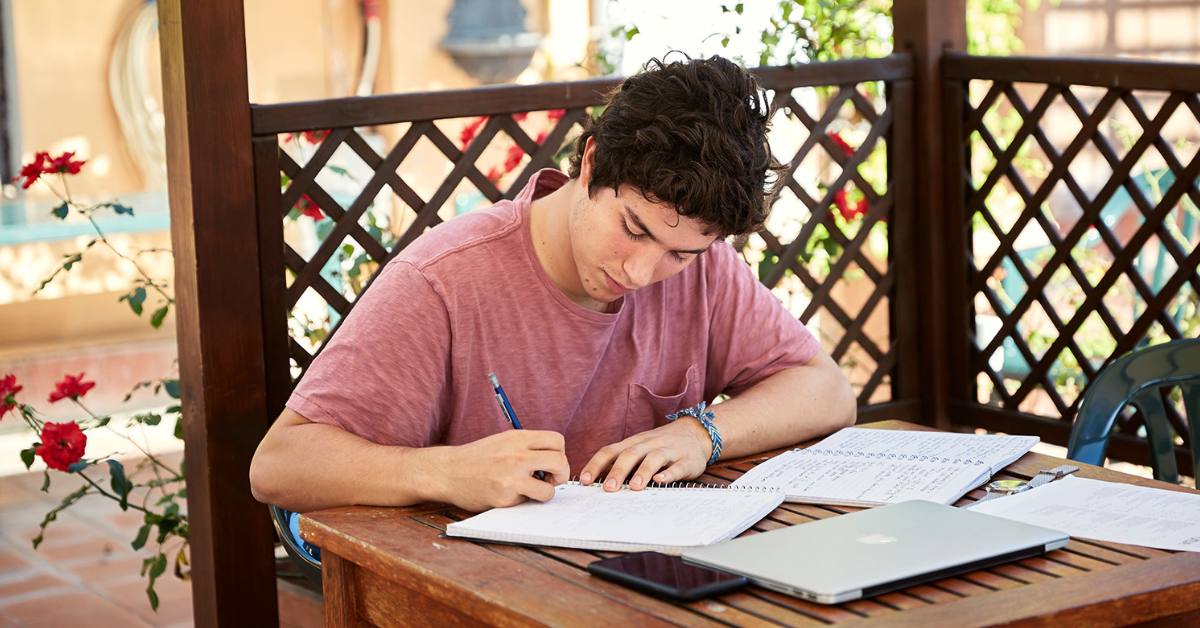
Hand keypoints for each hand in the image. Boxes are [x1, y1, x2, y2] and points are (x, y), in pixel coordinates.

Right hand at [435, 430, 569, 511]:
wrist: (448, 472)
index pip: (557, 440)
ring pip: (549, 490)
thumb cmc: (477, 458)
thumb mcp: (503, 441)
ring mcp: (511, 477)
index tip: (551, 463)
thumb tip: (554, 460)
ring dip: (545, 493)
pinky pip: (528, 501)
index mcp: (517, 438)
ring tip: (531, 490)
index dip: (560, 453)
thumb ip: (527, 447)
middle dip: (561, 474)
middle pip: (560, 461)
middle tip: (551, 480)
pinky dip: (523, 500)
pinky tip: (509, 494)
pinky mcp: (505, 497)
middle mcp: (517, 455)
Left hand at [579, 418, 711, 491]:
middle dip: (618, 471)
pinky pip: (677, 467)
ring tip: (634, 487)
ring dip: (643, 472)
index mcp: (633, 443)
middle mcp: (649, 444)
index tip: (585, 480)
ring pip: (654, 458)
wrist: (696, 432)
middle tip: (608, 488)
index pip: (610, 451)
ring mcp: (668, 451)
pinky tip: (661, 481)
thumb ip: (620, 461)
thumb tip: (595, 480)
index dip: (596, 465)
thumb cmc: (661, 445)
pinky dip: (669, 474)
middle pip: (630, 454)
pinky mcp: (686, 460)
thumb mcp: (639, 448)